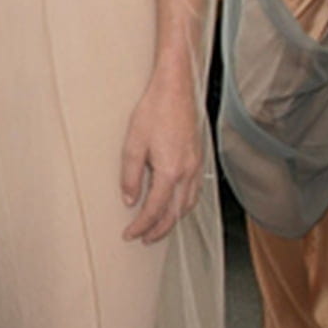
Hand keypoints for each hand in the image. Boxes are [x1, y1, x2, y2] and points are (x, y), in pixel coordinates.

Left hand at [121, 70, 203, 244]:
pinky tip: (175, 205)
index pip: (154, 210)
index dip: (141, 226)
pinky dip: (183, 205)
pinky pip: (194, 192)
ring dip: (172, 220)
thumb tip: (129, 199)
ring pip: (187, 205)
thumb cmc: (154, 111)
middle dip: (158, 230)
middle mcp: (187, 173)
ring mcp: (196, 166)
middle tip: (143, 239)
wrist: (175, 89)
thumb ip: (130, 176)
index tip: (130, 234)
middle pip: (174, 214)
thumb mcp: (133, 144)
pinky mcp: (198, 159)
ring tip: (158, 227)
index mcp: (170, 172)